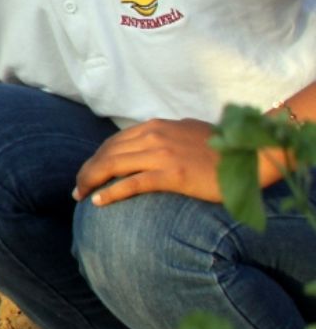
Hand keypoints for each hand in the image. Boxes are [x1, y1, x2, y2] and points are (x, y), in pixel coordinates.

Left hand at [75, 119, 222, 206]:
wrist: (250, 155)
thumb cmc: (222, 149)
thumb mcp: (187, 133)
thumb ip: (166, 137)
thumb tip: (150, 146)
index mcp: (156, 126)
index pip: (114, 142)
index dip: (96, 158)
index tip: (88, 173)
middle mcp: (154, 136)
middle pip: (107, 153)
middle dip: (88, 171)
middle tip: (77, 189)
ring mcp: (162, 154)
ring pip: (113, 166)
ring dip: (91, 181)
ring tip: (81, 196)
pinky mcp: (172, 174)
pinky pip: (132, 183)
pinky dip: (111, 192)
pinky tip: (98, 202)